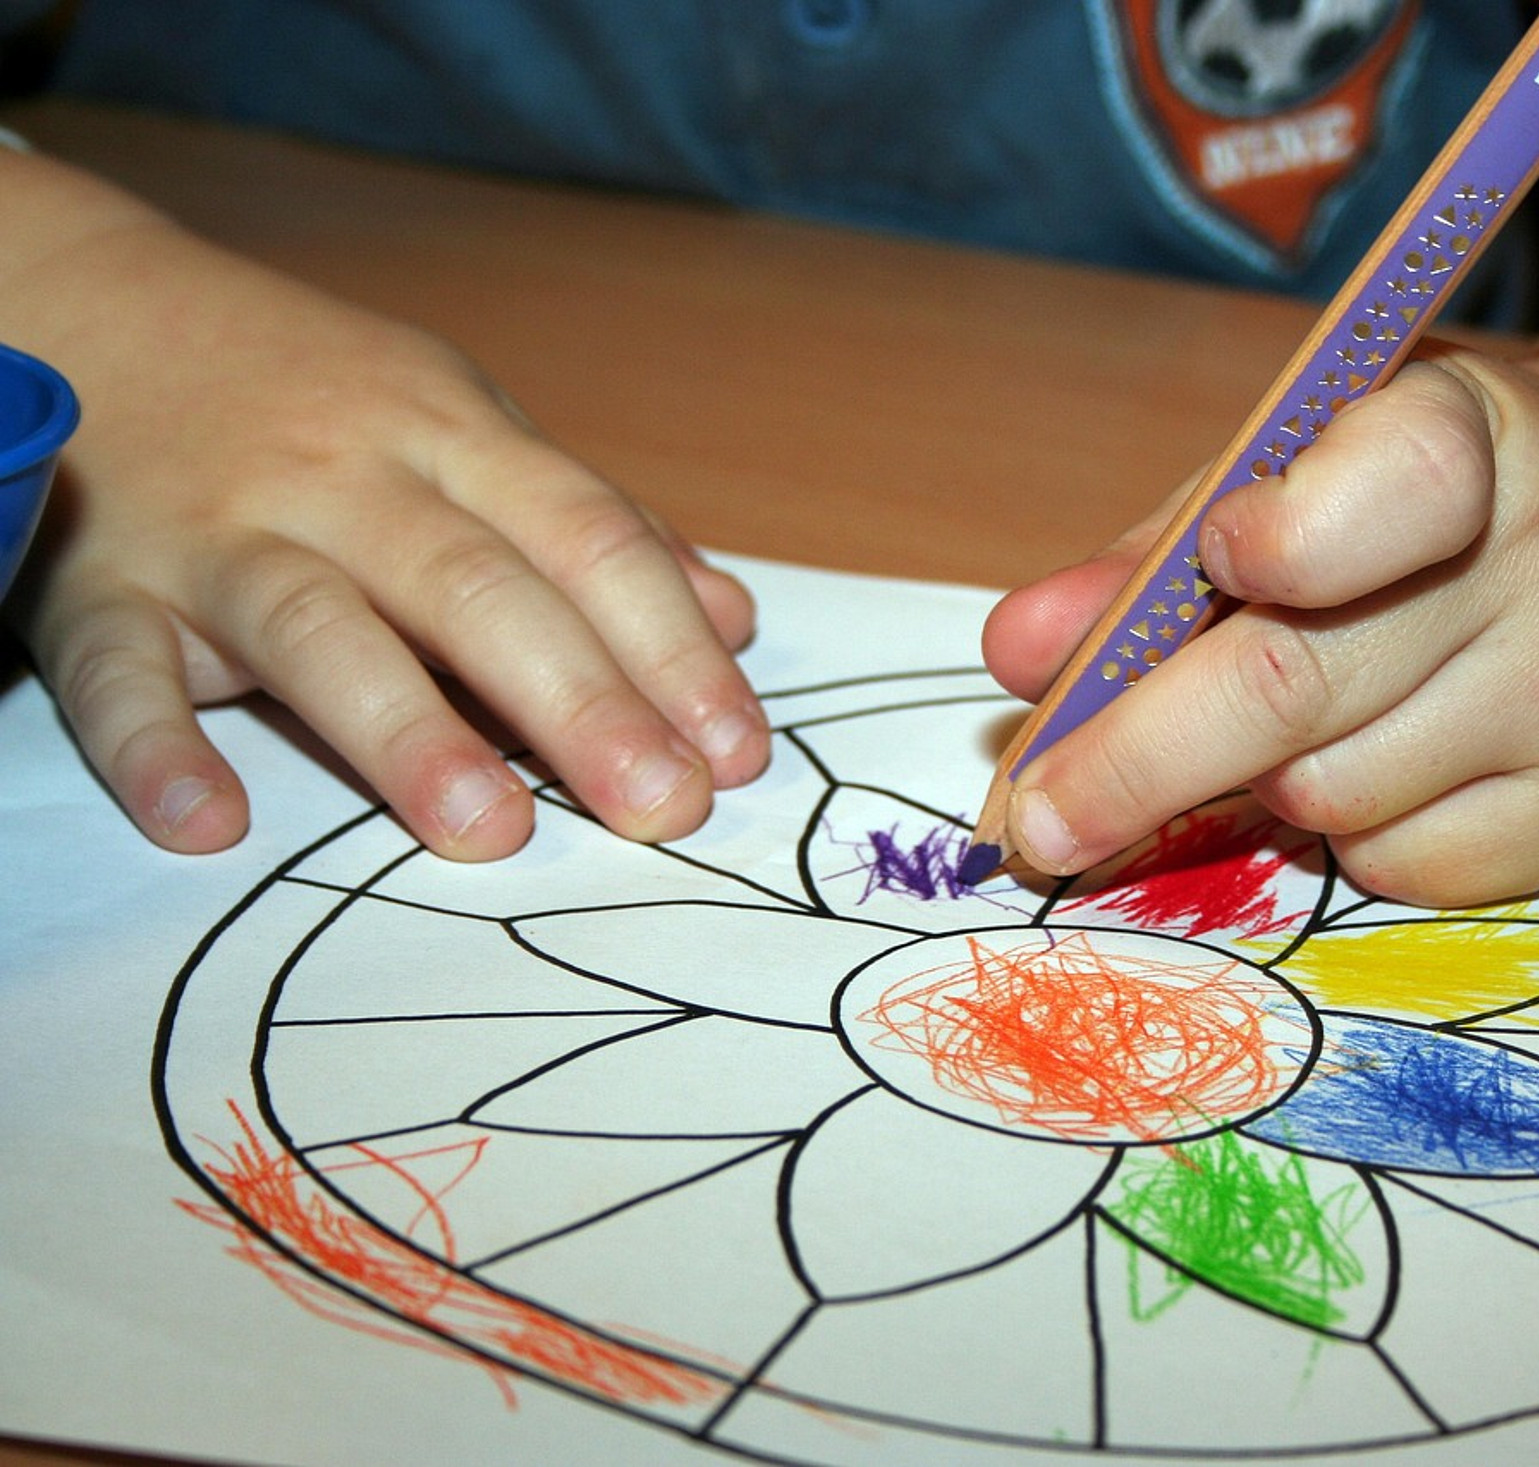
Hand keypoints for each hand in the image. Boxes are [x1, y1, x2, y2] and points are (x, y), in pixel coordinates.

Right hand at [3, 153, 768, 857]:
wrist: (87, 301)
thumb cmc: (313, 397)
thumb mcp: (463, 425)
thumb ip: (591, 527)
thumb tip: (731, 618)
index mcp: (451, 434)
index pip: (588, 540)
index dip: (672, 648)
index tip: (736, 753)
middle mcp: (343, 478)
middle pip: (476, 588)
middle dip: (582, 701)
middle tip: (664, 807)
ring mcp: (216, 533)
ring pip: (318, 627)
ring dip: (406, 731)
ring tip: (490, 829)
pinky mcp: (96, 588)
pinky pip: (116, 669)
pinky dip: (155, 747)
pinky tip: (209, 821)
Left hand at [982, 323, 1538, 906]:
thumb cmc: (1430, 507)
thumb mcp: (1306, 475)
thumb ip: (1158, 560)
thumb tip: (1019, 651)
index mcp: (1472, 434)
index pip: (1386, 488)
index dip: (1277, 541)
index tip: (1211, 567)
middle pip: (1297, 686)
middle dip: (1134, 764)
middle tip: (1032, 819)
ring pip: (1327, 794)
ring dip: (1259, 785)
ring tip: (1297, 722)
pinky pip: (1394, 866)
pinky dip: (1347, 837)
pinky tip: (1389, 763)